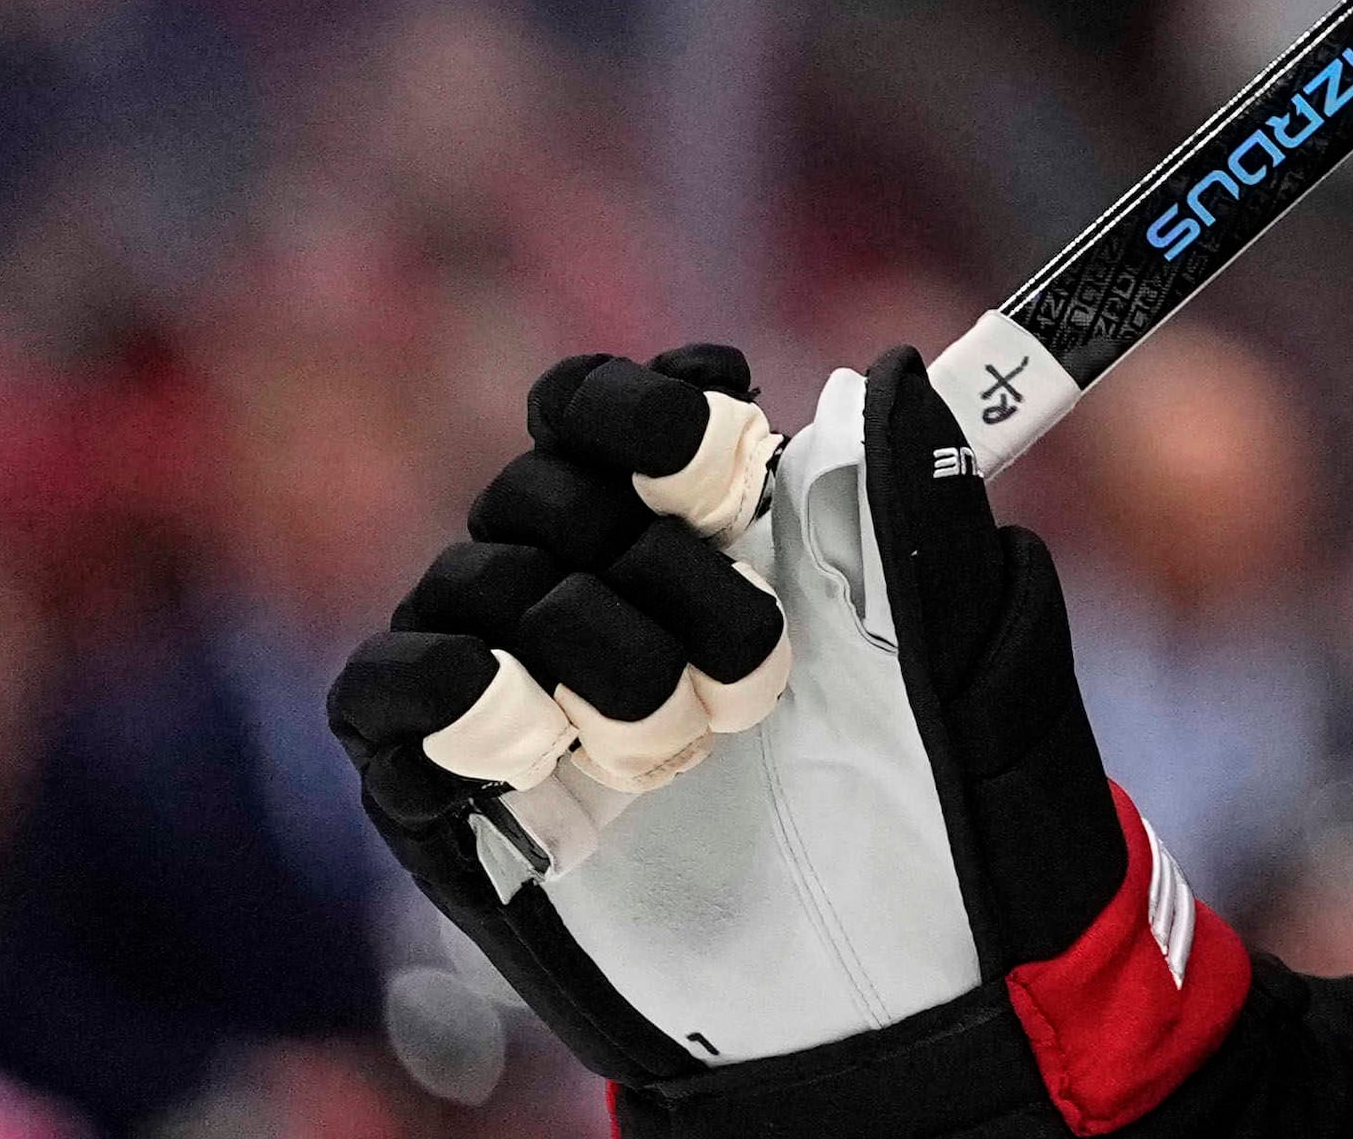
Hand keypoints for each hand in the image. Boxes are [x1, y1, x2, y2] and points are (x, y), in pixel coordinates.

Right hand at [327, 347, 1256, 1136]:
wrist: (886, 984)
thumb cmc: (932, 802)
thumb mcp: (959, 650)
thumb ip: (924, 506)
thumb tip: (906, 369)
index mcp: (692, 527)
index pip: (606, 406)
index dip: (652, 408)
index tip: (730, 439)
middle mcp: (583, 584)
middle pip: (543, 485)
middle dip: (658, 560)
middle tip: (761, 672)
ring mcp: (511, 682)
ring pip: (480, 580)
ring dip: (598, 651)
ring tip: (692, 746)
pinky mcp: (447, 783)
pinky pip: (393, 684)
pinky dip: (454, 684)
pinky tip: (542, 735)